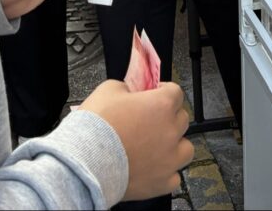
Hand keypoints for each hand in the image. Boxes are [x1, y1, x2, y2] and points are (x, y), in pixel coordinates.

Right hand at [80, 80, 192, 200]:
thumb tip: (130, 93)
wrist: (85, 162)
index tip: (155, 94)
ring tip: (158, 146)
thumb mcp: (108, 90)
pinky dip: (165, 172)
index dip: (164, 90)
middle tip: (151, 119)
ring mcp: (169, 159)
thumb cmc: (96, 126)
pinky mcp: (162, 182)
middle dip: (169, 116)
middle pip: (182, 118)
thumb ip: (126, 88)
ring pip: (186, 148)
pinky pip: (174, 176)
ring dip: (175, 145)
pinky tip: (152, 168)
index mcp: (162, 105)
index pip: (176, 92)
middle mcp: (171, 131)